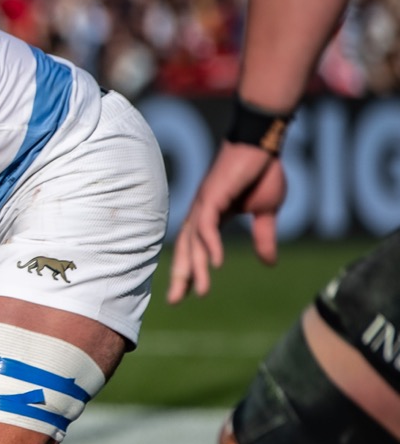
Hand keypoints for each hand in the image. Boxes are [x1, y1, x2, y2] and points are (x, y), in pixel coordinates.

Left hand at [166, 142, 286, 302]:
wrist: (263, 143)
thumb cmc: (263, 171)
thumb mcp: (267, 212)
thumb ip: (264, 237)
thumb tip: (268, 263)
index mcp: (211, 217)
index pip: (194, 248)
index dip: (189, 270)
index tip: (185, 294)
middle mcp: (201, 212)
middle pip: (185, 248)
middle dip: (180, 275)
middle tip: (174, 300)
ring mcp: (205, 203)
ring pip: (194, 241)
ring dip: (195, 266)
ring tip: (198, 291)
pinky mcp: (213, 195)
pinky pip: (207, 224)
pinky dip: (209, 243)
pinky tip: (214, 263)